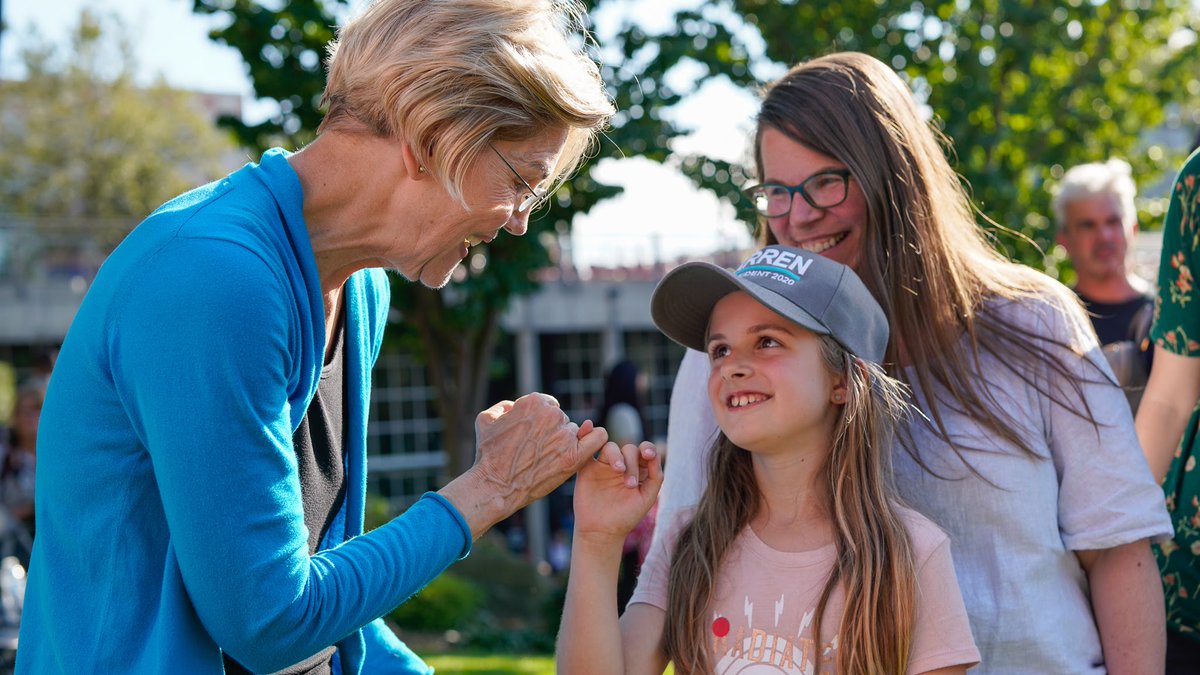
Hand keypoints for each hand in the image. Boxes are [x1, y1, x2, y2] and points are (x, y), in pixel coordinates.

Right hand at [454, 393, 607, 526]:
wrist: (494, 486)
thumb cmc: (488, 455)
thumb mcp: (486, 420)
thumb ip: (504, 407)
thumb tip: (514, 407)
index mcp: (534, 402)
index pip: (548, 406)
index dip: (540, 421)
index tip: (532, 435)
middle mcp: (552, 415)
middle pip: (561, 419)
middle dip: (551, 432)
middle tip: (535, 450)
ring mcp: (564, 436)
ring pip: (573, 432)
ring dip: (564, 442)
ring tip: (545, 459)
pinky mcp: (573, 457)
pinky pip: (597, 439)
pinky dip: (595, 439)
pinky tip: (588, 446)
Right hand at [574, 441, 660, 542]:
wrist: (602, 532)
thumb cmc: (627, 516)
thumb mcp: (647, 498)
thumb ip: (656, 476)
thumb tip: (654, 455)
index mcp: (639, 470)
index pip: (644, 450)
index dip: (647, 448)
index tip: (648, 455)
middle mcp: (622, 464)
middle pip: (628, 448)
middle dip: (632, 463)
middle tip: (630, 484)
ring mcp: (604, 465)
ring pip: (610, 447)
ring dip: (616, 456)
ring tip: (618, 471)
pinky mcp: (587, 468)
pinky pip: (587, 448)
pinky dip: (586, 435)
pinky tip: (588, 426)